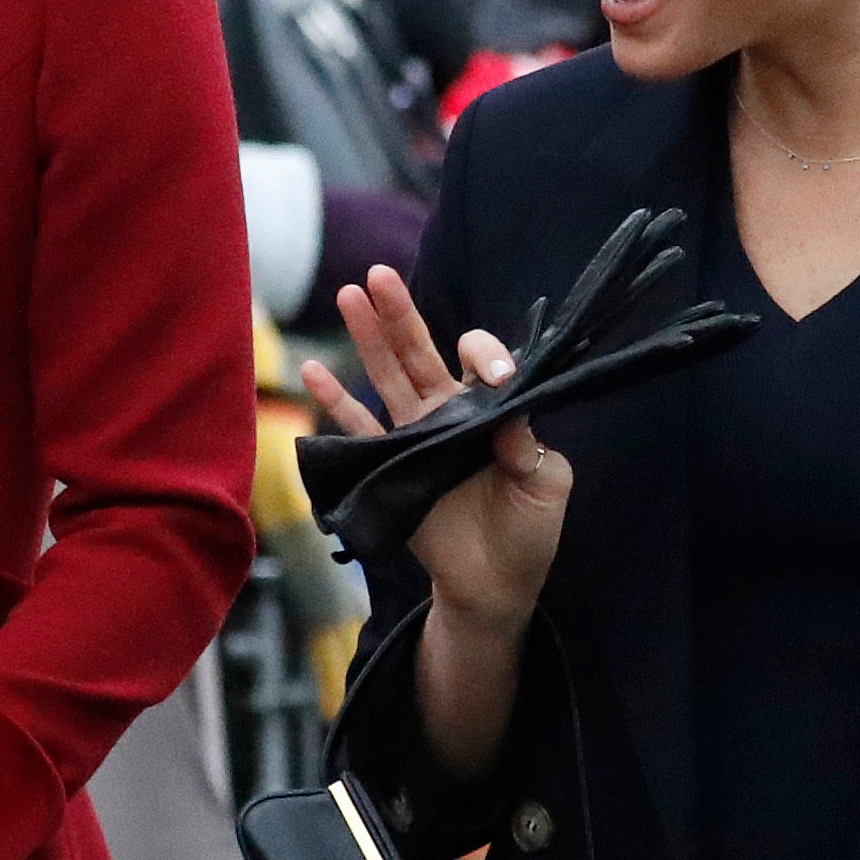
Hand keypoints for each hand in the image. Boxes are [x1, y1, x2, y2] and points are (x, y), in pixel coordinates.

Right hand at [300, 265, 572, 630]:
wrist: (495, 585)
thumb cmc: (529, 532)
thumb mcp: (546, 487)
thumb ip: (529, 449)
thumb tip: (505, 413)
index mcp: (493, 410)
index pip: (482, 362)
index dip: (487, 357)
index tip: (496, 377)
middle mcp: (451, 413)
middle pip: (420, 352)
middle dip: (400, 313)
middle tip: (378, 274)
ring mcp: (417, 436)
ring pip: (388, 377)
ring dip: (368, 338)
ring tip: (347, 295)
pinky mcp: (391, 466)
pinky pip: (359, 429)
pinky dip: (335, 402)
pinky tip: (312, 370)